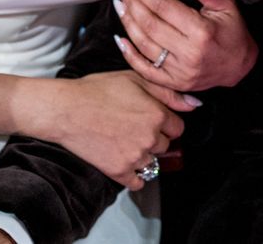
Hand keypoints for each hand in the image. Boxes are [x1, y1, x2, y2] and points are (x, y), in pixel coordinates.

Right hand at [41, 71, 196, 190]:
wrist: (67, 109)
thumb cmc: (98, 90)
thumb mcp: (135, 79)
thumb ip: (168, 93)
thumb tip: (195, 104)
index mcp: (157, 115)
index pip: (177, 127)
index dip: (164, 121)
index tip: (148, 117)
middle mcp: (150, 138)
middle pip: (165, 145)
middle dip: (154, 137)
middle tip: (132, 127)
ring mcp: (135, 157)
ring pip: (152, 162)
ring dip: (143, 155)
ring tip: (123, 140)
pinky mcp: (119, 171)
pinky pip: (138, 182)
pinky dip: (134, 175)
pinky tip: (123, 160)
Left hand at [113, 0, 258, 92]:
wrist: (240, 67)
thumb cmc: (233, 32)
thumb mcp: (226, 4)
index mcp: (202, 31)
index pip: (163, 6)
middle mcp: (189, 53)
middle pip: (150, 24)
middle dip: (131, 3)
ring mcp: (180, 71)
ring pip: (144, 45)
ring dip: (127, 23)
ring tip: (119, 5)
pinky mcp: (175, 83)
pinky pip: (145, 70)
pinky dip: (129, 54)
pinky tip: (120, 38)